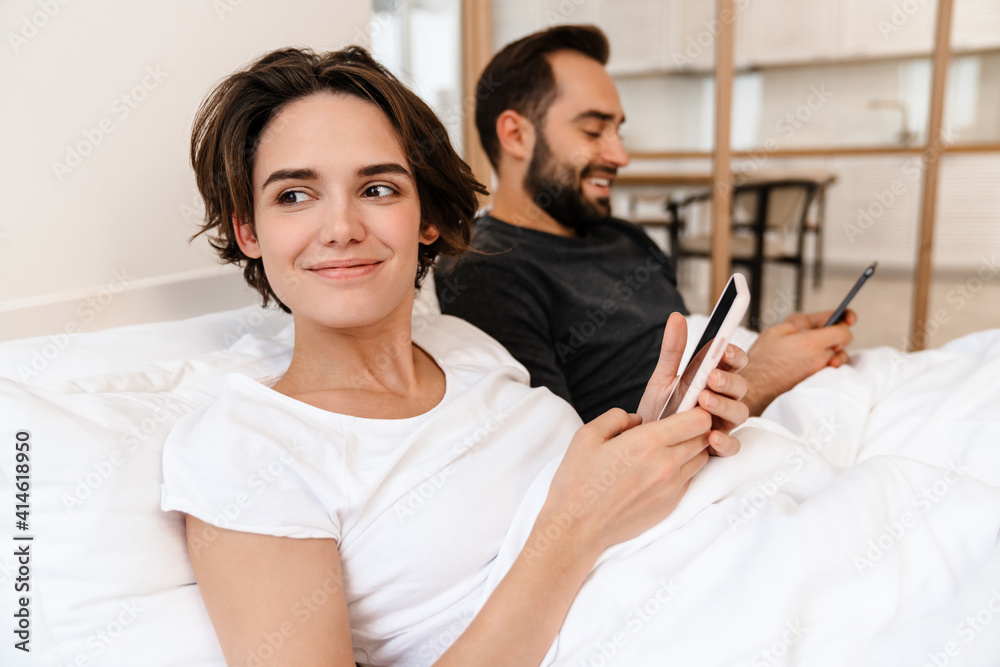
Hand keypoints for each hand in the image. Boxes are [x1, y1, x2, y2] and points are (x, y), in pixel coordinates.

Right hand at [534, 407, 712, 558]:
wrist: (577, 528)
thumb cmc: (578, 481)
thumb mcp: (587, 435)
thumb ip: (616, 417)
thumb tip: (637, 419)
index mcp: (646, 443)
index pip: (698, 421)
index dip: (696, 410)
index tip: (685, 408)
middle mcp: (665, 465)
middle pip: (705, 439)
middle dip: (695, 428)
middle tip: (676, 425)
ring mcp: (671, 488)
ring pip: (700, 459)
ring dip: (691, 449)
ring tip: (668, 448)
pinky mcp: (670, 505)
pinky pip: (688, 480)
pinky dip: (681, 471)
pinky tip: (658, 471)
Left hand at [636, 312, 749, 455]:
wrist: (645, 443)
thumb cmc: (660, 409)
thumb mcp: (663, 378)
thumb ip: (673, 350)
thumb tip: (675, 317)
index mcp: (714, 379)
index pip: (734, 362)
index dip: (734, 354)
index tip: (724, 349)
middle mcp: (724, 400)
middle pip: (741, 386)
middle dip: (728, 380)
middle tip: (710, 377)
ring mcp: (723, 423)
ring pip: (740, 413)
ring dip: (725, 405)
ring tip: (703, 401)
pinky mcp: (718, 447)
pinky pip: (732, 446)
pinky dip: (725, 442)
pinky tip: (711, 437)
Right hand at [742, 309, 855, 415]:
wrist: (754, 389)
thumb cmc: (761, 362)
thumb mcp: (776, 331)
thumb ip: (801, 321)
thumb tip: (818, 320)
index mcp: (811, 343)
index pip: (843, 330)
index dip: (845, 320)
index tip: (847, 318)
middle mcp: (820, 359)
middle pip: (842, 343)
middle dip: (835, 335)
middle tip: (820, 332)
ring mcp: (819, 373)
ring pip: (837, 357)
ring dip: (831, 349)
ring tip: (812, 348)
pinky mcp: (817, 383)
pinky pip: (829, 368)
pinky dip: (825, 362)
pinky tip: (809, 361)